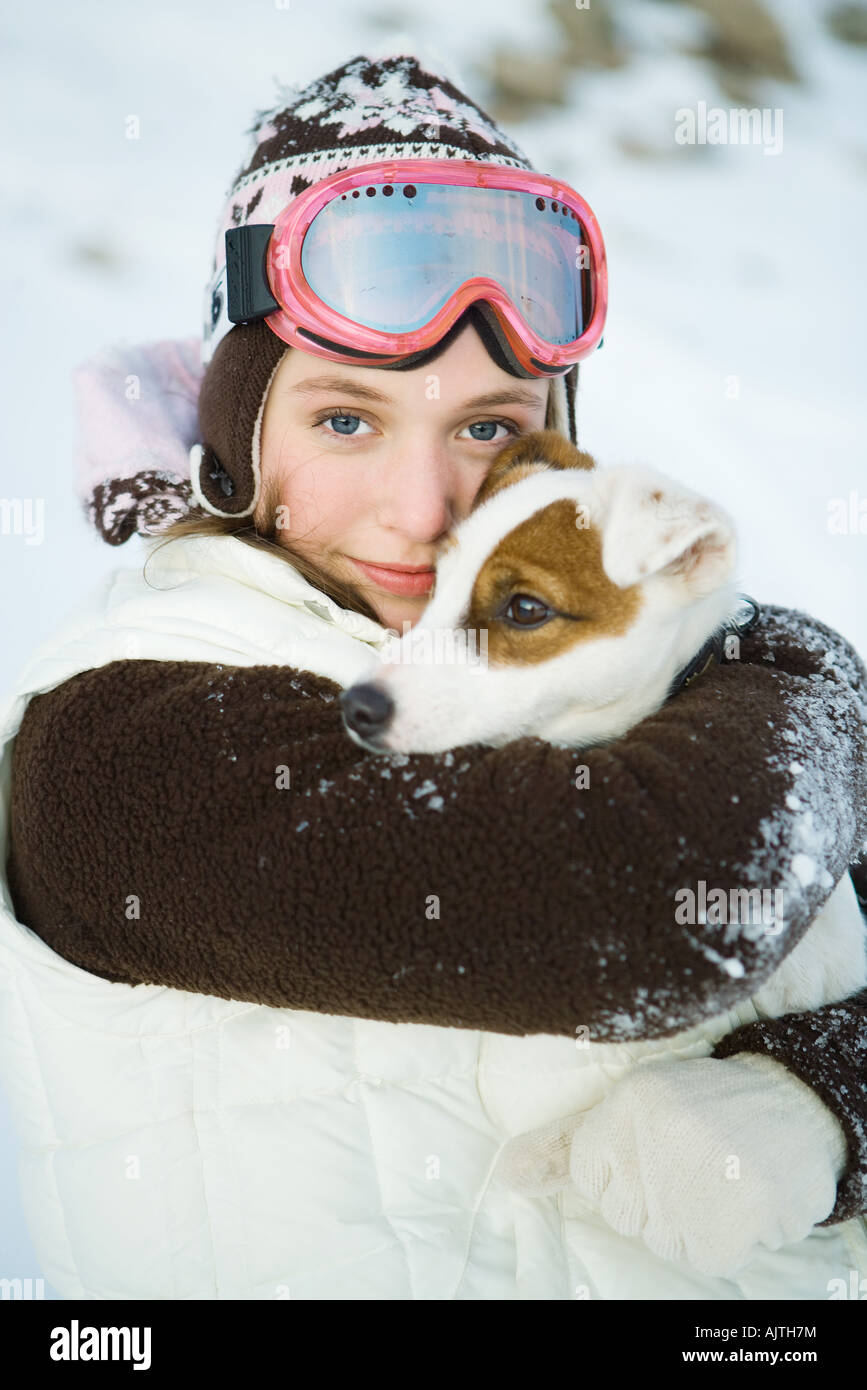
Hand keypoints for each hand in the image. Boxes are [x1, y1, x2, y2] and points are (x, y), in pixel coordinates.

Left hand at [492, 1053, 846, 1277]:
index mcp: (626, 1105)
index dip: (625, 1170)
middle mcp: (652, 1141)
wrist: (796, 1105)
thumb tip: (507, 1176)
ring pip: (663, 1239)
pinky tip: (742, 1197)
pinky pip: (704, 1257)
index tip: (658, 1149)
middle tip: (695, 1159)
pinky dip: (726, 1238)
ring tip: (721, 1174)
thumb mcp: (635, 1104)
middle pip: (623, 1213)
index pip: (588, 1175)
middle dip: (658, 1198)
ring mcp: (690, 1185)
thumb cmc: (705, 1105)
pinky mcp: (726, 1224)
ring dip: (694, 1219)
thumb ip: (569, 1145)